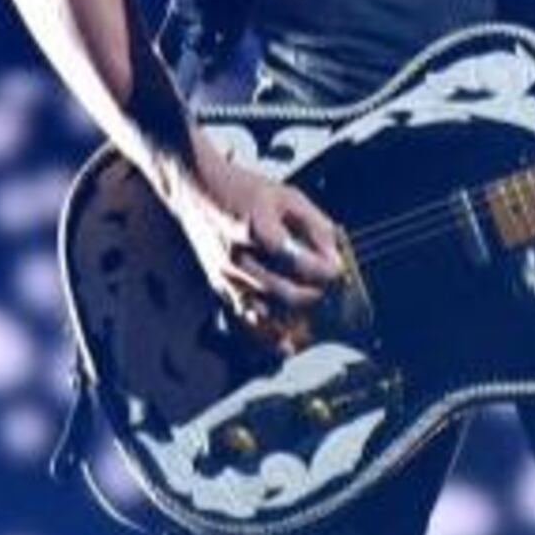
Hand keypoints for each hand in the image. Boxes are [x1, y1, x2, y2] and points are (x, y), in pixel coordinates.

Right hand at [160, 143, 345, 329]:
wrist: (196, 190)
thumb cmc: (243, 190)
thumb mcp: (287, 196)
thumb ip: (316, 225)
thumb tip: (336, 256)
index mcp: (256, 227)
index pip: (295, 259)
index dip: (322, 270)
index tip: (338, 271)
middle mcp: (238, 255)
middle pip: (284, 290)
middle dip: (314, 295)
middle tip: (330, 291)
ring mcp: (226, 275)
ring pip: (266, 312)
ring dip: (295, 318)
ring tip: (316, 317)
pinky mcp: (219, 287)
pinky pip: (245, 320)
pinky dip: (267, 336)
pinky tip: (286, 344)